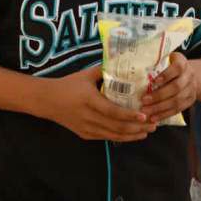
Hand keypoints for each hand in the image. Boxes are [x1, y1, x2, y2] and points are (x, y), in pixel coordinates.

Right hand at [37, 65, 156, 141]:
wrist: (47, 101)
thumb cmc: (68, 85)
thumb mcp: (85, 75)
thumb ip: (105, 71)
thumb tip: (125, 63)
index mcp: (89, 100)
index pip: (113, 112)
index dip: (130, 116)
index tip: (144, 116)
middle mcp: (88, 117)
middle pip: (117, 127)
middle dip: (138, 128)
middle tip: (154, 124)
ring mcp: (86, 128)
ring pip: (113, 136)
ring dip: (132, 135)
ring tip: (148, 131)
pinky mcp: (85, 135)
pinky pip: (106, 138)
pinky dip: (121, 137)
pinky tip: (133, 134)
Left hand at [141, 52, 197, 121]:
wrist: (191, 75)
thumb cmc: (171, 67)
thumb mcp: (166, 61)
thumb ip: (155, 65)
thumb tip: (134, 70)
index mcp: (182, 63)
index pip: (177, 67)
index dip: (166, 75)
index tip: (154, 81)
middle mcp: (189, 76)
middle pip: (176, 87)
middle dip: (159, 95)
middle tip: (144, 100)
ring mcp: (191, 89)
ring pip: (177, 101)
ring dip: (160, 107)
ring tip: (146, 111)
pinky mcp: (190, 101)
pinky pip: (177, 110)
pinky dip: (165, 114)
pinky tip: (153, 118)